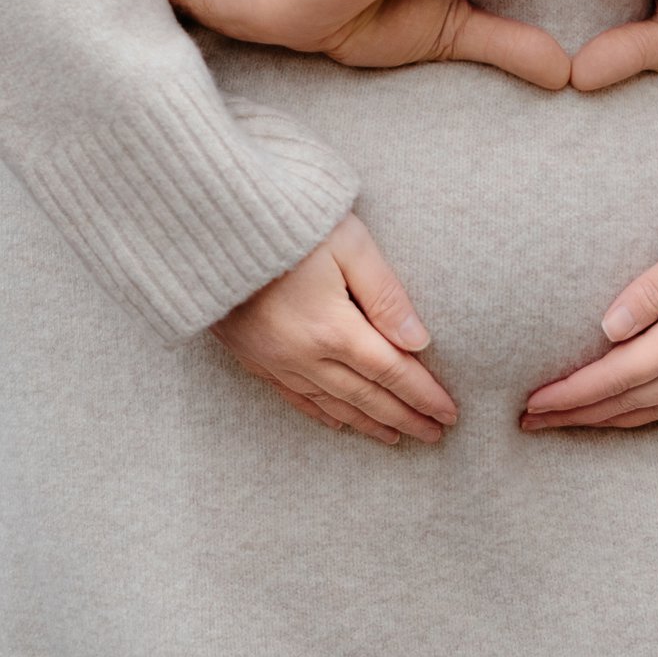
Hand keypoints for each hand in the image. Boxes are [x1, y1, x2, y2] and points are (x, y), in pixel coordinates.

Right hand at [213, 212, 457, 444]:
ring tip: (396, 437)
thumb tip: (419, 340)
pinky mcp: (250, 355)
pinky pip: (293, 397)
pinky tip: (337, 423)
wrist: (207, 222)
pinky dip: (322, 414)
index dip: (423, 395)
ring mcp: (273, 359)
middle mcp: (303, 354)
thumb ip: (384, 292)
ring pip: (331, 404)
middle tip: (435, 435)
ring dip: (368, 422)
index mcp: (333, 327)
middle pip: (365, 396)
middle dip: (404, 416)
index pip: (391, 372)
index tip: (449, 413)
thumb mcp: (347, 241)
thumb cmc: (286, 219)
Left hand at [520, 224, 657, 430]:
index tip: (531, 403)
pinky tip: (622, 413)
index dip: (572, 393)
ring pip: (649, 410)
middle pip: (626, 402)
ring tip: (563, 422)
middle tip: (528, 422)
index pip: (616, 376)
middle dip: (575, 414)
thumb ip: (652, 290)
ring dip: (602, 419)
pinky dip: (638, 415)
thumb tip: (606, 328)